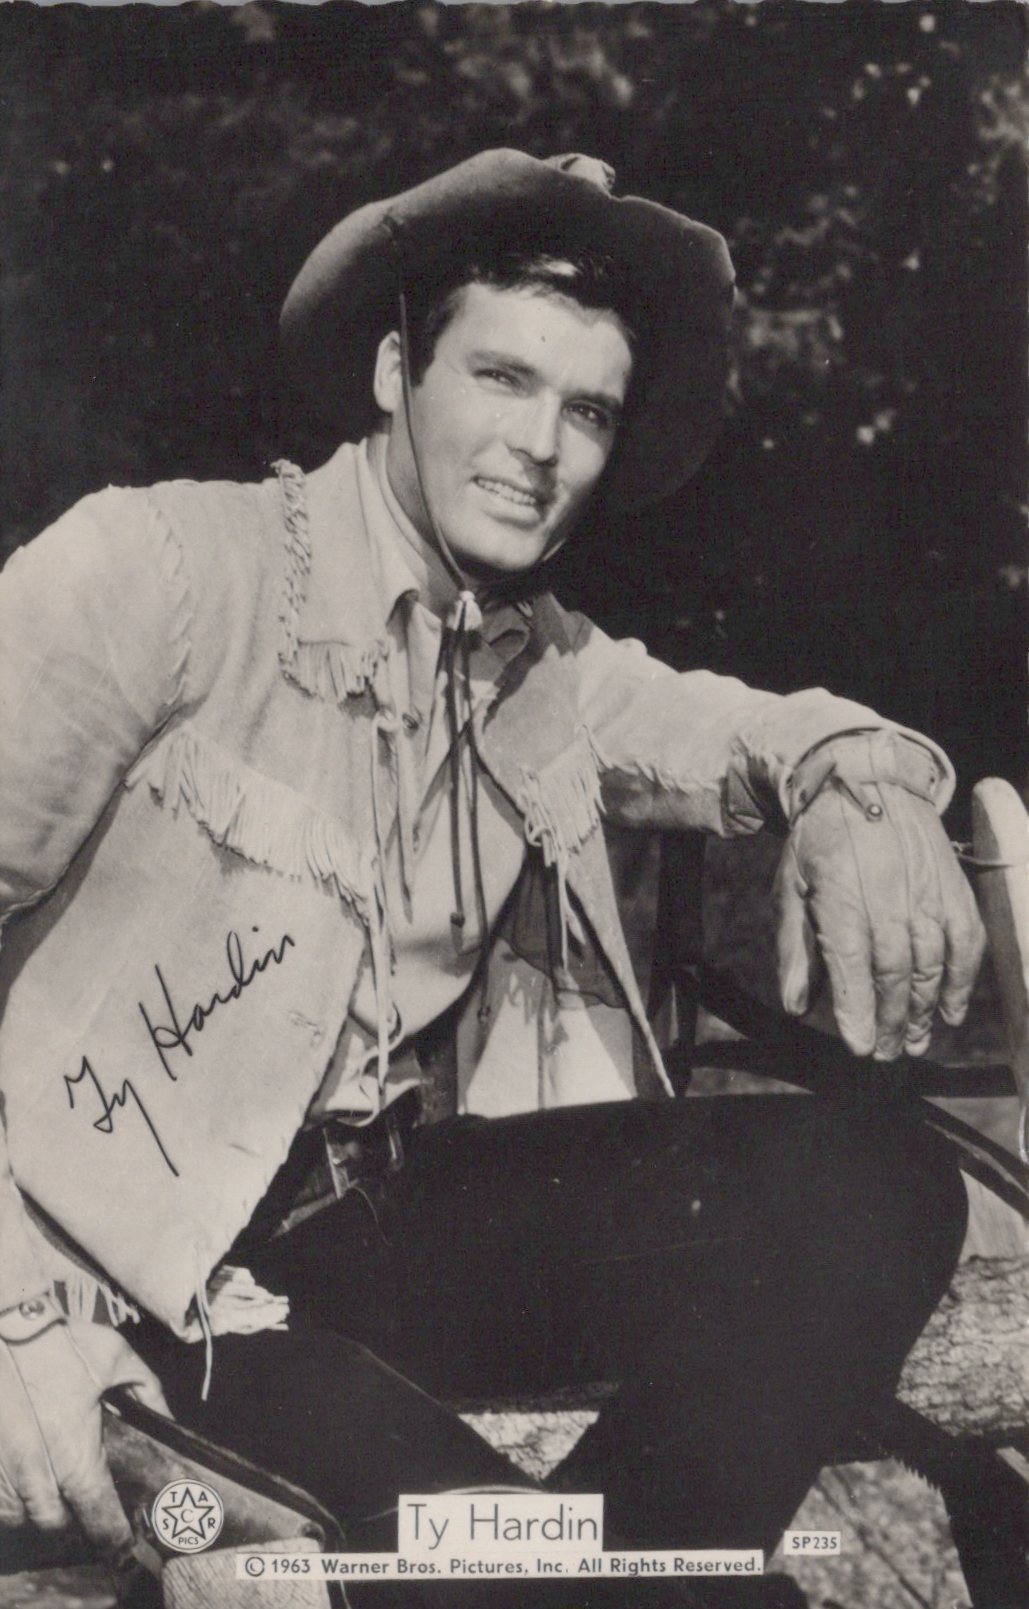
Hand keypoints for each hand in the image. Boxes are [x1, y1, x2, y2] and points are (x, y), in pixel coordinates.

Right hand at [0, 1308, 168, 1559]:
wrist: (7, 1325)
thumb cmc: (60, 1341)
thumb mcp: (115, 1358)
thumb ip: (146, 1391)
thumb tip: (168, 1418)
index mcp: (74, 1453)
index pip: (97, 1515)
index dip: (113, 1537)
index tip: (122, 1545)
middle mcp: (36, 1473)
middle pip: (54, 1524)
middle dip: (71, 1519)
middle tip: (82, 1502)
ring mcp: (3, 1471)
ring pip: (20, 1517)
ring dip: (37, 1510)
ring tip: (52, 1489)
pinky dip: (10, 1499)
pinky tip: (22, 1479)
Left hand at [775, 775, 985, 1059]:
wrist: (867, 780)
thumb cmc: (821, 841)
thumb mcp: (791, 887)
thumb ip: (795, 949)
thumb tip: (796, 1005)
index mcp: (841, 896)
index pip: (851, 965)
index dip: (858, 1011)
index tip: (860, 1047)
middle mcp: (888, 896)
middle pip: (895, 974)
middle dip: (891, 1022)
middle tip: (886, 1053)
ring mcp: (926, 892)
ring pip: (932, 964)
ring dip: (924, 1010)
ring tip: (913, 1041)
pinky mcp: (952, 887)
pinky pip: (965, 942)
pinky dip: (962, 980)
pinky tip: (950, 1010)